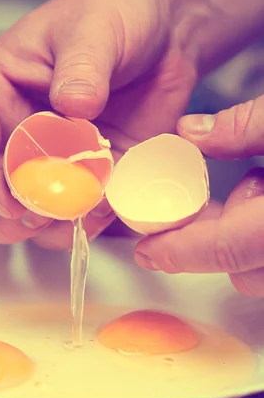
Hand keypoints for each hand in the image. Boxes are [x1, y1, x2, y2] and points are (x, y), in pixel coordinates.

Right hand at [0, 0, 195, 249]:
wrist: (166, 26)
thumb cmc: (116, 10)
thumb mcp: (94, 27)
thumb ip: (81, 67)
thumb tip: (72, 108)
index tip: (4, 198)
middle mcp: (16, 131)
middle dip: (4, 215)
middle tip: (38, 218)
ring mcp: (53, 159)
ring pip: (28, 213)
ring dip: (50, 226)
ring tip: (84, 213)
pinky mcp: (91, 174)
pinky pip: (78, 213)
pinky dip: (88, 221)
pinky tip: (108, 208)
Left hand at [134, 97, 263, 296]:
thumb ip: (247, 126)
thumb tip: (190, 134)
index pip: (227, 248)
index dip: (179, 252)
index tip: (145, 251)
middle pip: (244, 272)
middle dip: (210, 245)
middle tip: (195, 208)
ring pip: (260, 271)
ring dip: (240, 241)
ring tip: (250, 184)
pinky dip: (259, 237)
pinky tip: (263, 193)